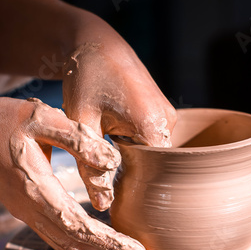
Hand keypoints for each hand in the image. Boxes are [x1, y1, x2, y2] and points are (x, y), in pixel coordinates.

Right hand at [0, 97, 151, 249]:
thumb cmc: (0, 122)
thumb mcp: (39, 117)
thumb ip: (76, 138)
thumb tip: (110, 160)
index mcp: (37, 188)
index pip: (79, 227)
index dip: (109, 242)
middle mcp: (32, 209)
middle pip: (76, 245)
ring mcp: (28, 213)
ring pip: (66, 246)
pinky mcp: (28, 210)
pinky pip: (58, 238)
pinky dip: (82, 247)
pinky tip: (99, 245)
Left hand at [62, 38, 176, 210]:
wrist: (97, 44)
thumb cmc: (86, 78)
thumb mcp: (81, 121)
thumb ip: (90, 163)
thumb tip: (103, 205)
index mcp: (152, 124)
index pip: (156, 174)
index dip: (135, 187)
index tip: (113, 191)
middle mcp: (169, 121)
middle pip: (156, 165)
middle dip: (131, 172)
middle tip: (102, 166)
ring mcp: (169, 115)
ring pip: (153, 152)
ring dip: (131, 155)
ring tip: (106, 142)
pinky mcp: (162, 112)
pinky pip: (152, 138)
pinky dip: (134, 143)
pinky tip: (114, 132)